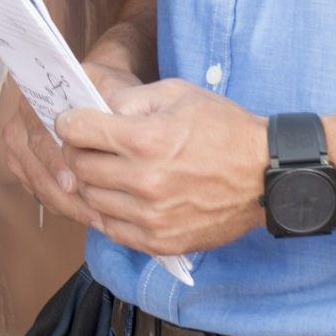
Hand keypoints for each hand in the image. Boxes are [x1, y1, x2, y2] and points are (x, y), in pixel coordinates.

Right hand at [0, 60, 141, 229]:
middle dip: (63, 195)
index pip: (37, 136)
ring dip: (66, 206)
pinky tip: (90, 215)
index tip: (75, 184)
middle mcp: (19, 124)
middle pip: (34, 167)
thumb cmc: (104, 88)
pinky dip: (64, 207)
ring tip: (98, 218)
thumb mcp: (109, 85)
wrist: (96, 89)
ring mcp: (19, 150)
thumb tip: (110, 124)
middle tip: (92, 212)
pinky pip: (41, 194)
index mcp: (33, 100)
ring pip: (37, 185)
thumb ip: (107, 101)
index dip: (55, 163)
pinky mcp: (26, 170)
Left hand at [56, 78, 269, 257]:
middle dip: (78, 151)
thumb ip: (129, 98)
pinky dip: (109, 212)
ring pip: (91, 199)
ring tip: (109, 171)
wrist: (266, 174)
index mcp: (144, 139)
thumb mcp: (177, 94)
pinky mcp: (161, 241)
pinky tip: (121, 197)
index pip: (77, 131)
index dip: (69, 122)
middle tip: (90, 146)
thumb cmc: (223, 128)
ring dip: (92, 183)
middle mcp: (143, 181)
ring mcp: (151, 216)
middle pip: (79, 167)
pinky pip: (112, 230)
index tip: (72, 122)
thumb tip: (96, 108)